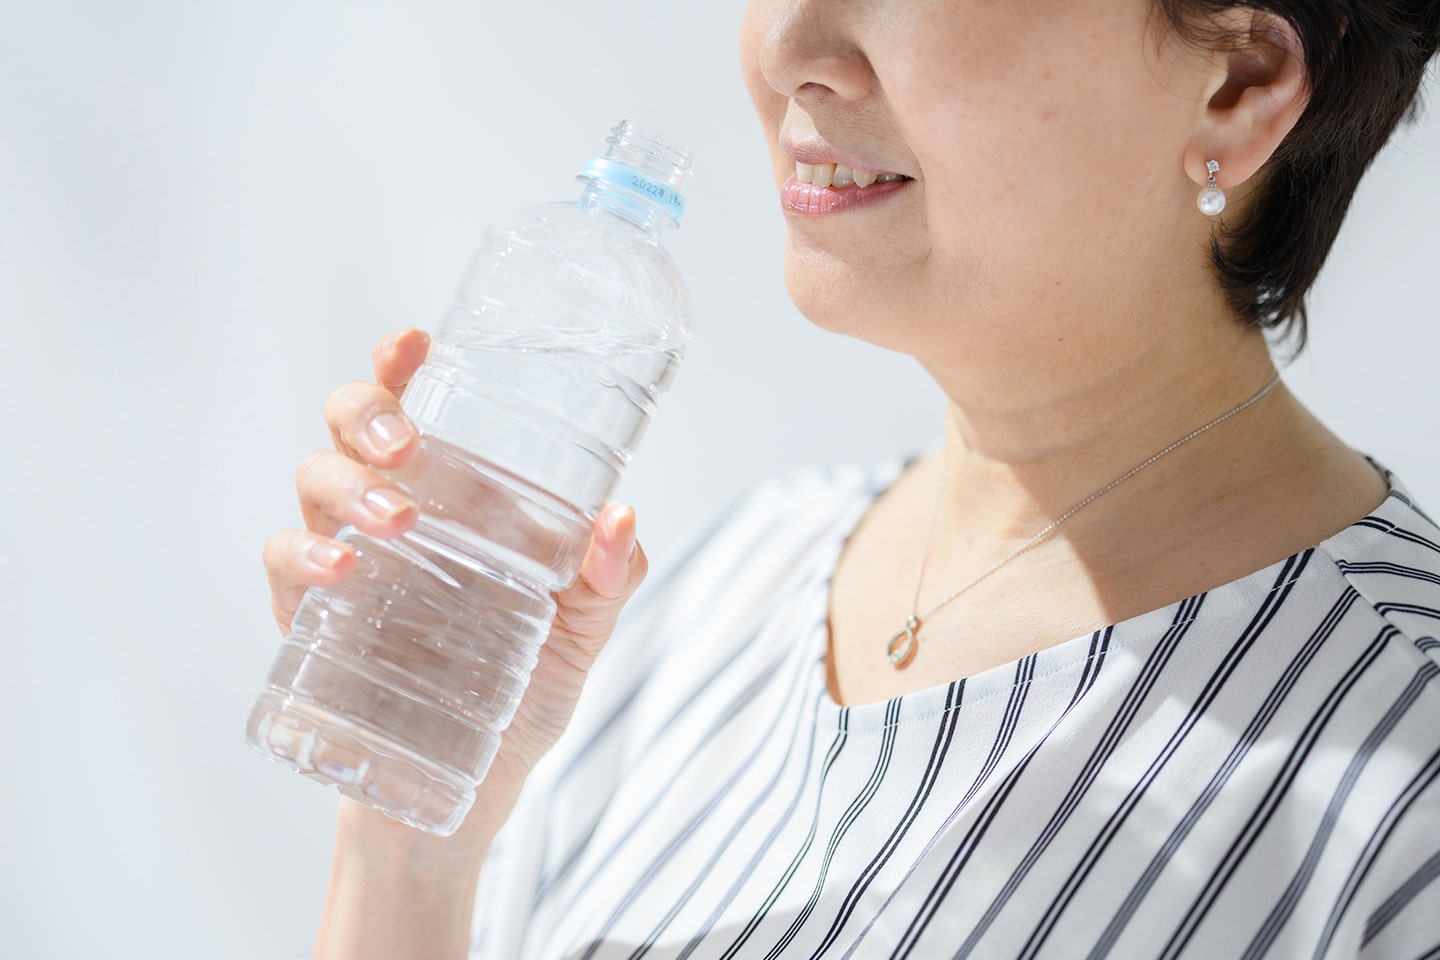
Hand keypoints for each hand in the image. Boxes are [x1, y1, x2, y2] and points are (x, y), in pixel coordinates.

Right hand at [263, 328, 649, 957]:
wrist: (460, 800)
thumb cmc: (516, 703)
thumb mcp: (578, 639)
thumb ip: (607, 581)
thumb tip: (622, 517)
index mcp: (453, 502)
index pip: (417, 412)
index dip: (403, 367)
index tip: (415, 342)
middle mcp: (391, 516)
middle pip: (350, 426)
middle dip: (368, 412)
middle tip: (408, 445)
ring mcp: (344, 564)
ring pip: (312, 480)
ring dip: (348, 485)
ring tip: (397, 519)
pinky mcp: (306, 622)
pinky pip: (281, 568)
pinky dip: (302, 559)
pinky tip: (342, 573)